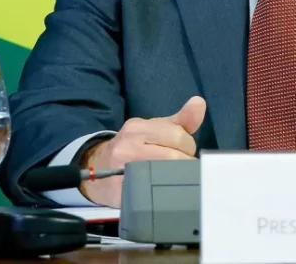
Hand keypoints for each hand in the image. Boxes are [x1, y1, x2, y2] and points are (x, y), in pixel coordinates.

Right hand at [79, 96, 205, 205]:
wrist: (96, 168)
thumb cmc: (133, 148)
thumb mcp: (155, 129)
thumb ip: (181, 120)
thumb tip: (199, 102)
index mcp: (138, 127)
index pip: (177, 134)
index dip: (187, 146)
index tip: (184, 153)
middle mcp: (127, 145)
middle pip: (172, 155)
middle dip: (184, 164)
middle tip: (181, 169)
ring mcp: (121, 170)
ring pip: (163, 174)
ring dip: (176, 179)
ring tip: (174, 179)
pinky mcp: (120, 193)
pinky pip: (149, 194)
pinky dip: (161, 193)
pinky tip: (163, 192)